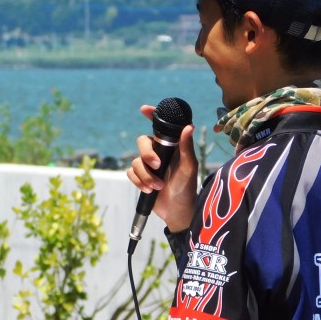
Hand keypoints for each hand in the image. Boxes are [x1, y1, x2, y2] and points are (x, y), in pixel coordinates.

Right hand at [126, 105, 197, 232]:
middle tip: (157, 165)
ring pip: (136, 161)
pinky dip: (139, 182)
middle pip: (141, 142)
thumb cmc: (187, 187)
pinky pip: (131, 173)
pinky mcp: (140, 177)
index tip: (144, 109)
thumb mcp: (189, 167)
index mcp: (171, 146)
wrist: (177, 210)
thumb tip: (189, 126)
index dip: (152, 115)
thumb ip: (187, 147)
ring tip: (157, 186)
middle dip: (147, 154)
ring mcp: (148, 165)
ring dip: (146, 175)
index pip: (160, 126)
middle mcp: (158, 152)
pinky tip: (149, 190)